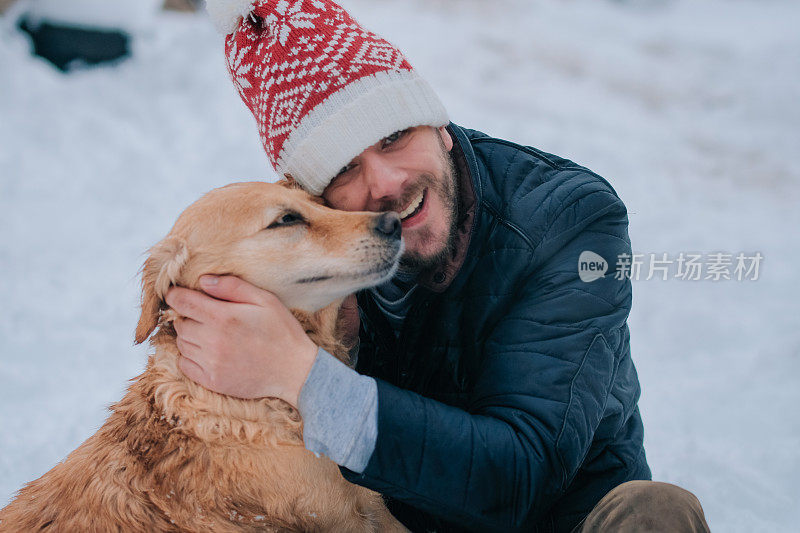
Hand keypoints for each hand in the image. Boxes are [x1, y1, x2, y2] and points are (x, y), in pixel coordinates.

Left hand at [164, 275, 317, 407]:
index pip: (182, 302)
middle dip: (187, 316)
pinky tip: (207, 352)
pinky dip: (189, 357)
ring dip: (189, 336)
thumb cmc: (282, 331)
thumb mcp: (265, 300)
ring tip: (209, 334)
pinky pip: (185, 365)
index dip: (175, 295)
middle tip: (204, 315)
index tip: (177, 294)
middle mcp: (212, 340)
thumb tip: (203, 280)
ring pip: (181, 344)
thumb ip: (233, 287)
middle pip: (180, 323)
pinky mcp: (212, 381)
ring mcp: (211, 363)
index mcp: (223, 317)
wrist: (294, 371)